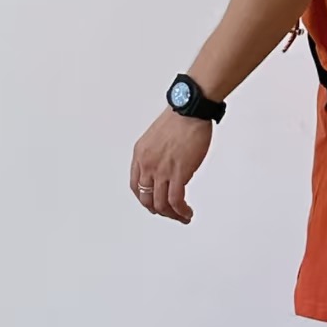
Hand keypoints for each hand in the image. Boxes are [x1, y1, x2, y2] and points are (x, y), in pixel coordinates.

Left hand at [130, 108, 212, 222]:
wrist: (190, 110)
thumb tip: (167, 167)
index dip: (145, 198)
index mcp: (140, 154)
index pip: (136, 185)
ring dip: (171, 214)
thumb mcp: (157, 137)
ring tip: (182, 216)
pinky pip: (175, 200)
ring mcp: (161, 170)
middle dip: (158, 210)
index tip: (154, 203)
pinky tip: (186, 213)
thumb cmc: (180, 118)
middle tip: (169, 213)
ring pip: (161, 204)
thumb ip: (158, 154)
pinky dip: (181, 211)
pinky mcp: (178, 173)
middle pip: (146, 198)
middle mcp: (147, 164)